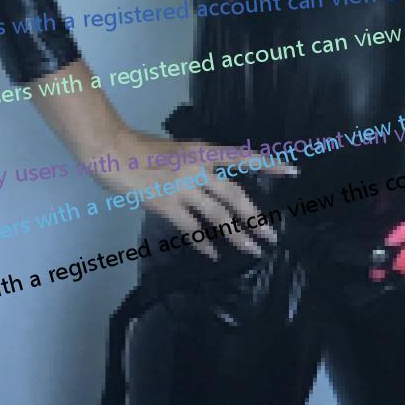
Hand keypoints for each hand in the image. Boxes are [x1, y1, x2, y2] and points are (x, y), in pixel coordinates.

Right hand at [91, 127, 297, 260]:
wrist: (112, 151)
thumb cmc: (140, 148)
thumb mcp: (176, 150)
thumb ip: (196, 165)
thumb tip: (210, 184)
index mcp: (202, 150)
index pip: (241, 156)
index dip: (267, 164)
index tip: (291, 172)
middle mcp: (198, 166)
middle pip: (234, 195)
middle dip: (255, 217)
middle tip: (271, 236)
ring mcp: (183, 186)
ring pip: (218, 214)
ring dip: (237, 235)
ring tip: (252, 251)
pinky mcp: (167, 204)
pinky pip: (192, 228)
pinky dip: (204, 243)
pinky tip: (214, 255)